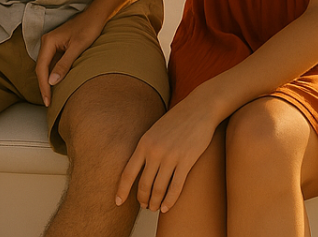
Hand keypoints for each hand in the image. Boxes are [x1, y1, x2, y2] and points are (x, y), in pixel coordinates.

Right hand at [35, 10, 105, 105]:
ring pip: (46, 66)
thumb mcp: (78, 47)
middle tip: (49, 103)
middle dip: (44, 86)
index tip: (48, 101)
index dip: (43, 86)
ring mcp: (51, 44)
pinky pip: (52, 63)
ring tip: (51, 97)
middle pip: (41, 68)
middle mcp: (47, 42)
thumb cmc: (89, 28)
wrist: (96, 15)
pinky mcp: (58, 46)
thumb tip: (51, 82)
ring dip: (48, 81)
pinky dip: (53, 74)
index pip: (41, 68)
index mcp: (49, 41)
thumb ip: (64, 64)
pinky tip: (58, 83)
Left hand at [115, 95, 217, 213]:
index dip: (122, 190)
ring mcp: (171, 156)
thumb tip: (139, 168)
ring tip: (155, 208)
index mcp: (144, 142)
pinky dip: (169, 201)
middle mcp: (155, 150)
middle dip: (143, 200)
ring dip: (155, 203)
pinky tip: (166, 208)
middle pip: (144, 185)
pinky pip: (175, 187)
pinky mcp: (187, 160)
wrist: (199, 108)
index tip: (118, 202)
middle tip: (145, 206)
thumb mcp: (156, 130)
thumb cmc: (177, 120)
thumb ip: (147, 147)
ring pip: (158, 189)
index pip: (128, 172)